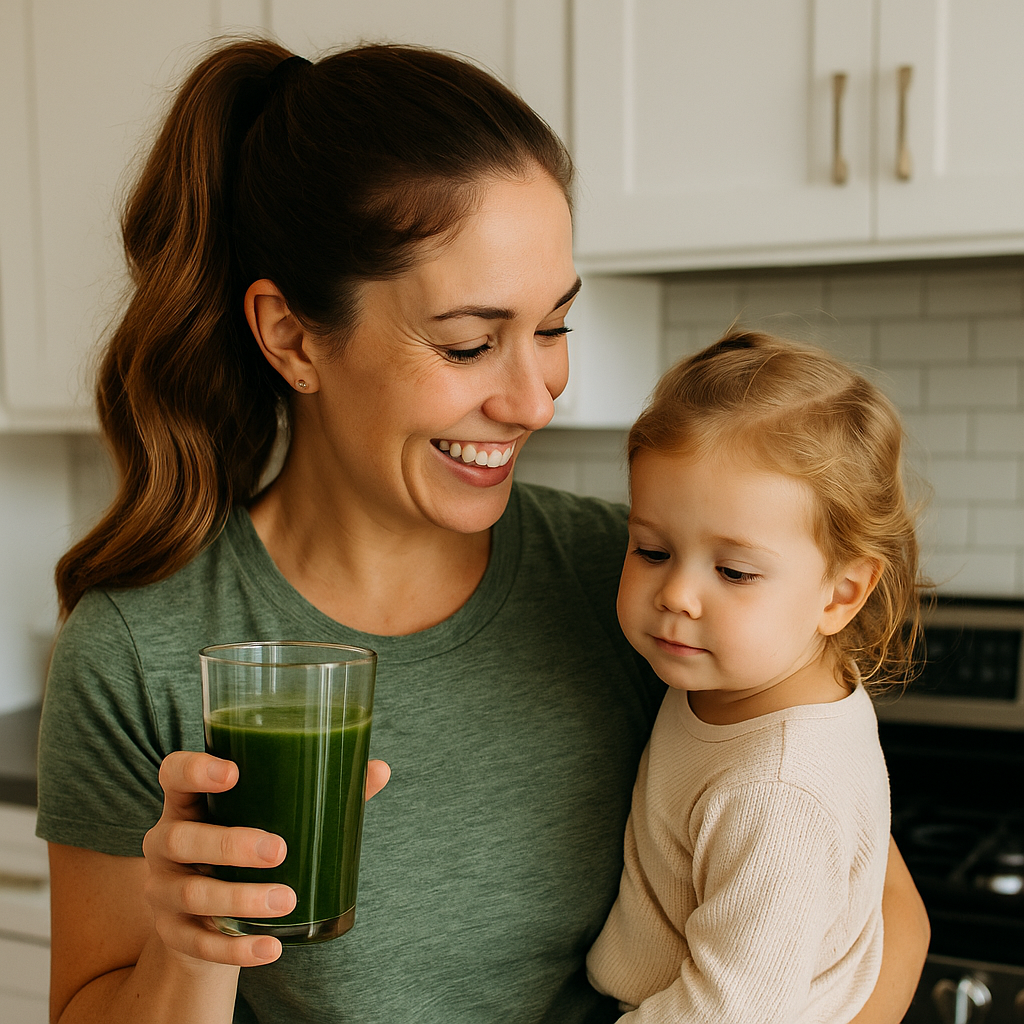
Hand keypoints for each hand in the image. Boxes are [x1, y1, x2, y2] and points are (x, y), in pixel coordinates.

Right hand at [141, 751, 390, 967]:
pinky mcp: (174, 934)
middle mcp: (165, 843)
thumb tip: (378, 769)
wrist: (202, 912)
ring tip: (286, 900)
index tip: (233, 771)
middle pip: (181, 839)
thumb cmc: (244, 841)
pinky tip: (272, 949)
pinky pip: (200, 944)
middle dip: (230, 845)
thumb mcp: (266, 815)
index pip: (173, 774)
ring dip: (241, 898)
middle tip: (279, 849)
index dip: (194, 769)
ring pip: (193, 894)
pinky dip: (237, 949)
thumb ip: (319, 791)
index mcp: (188, 803)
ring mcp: (164, 891)